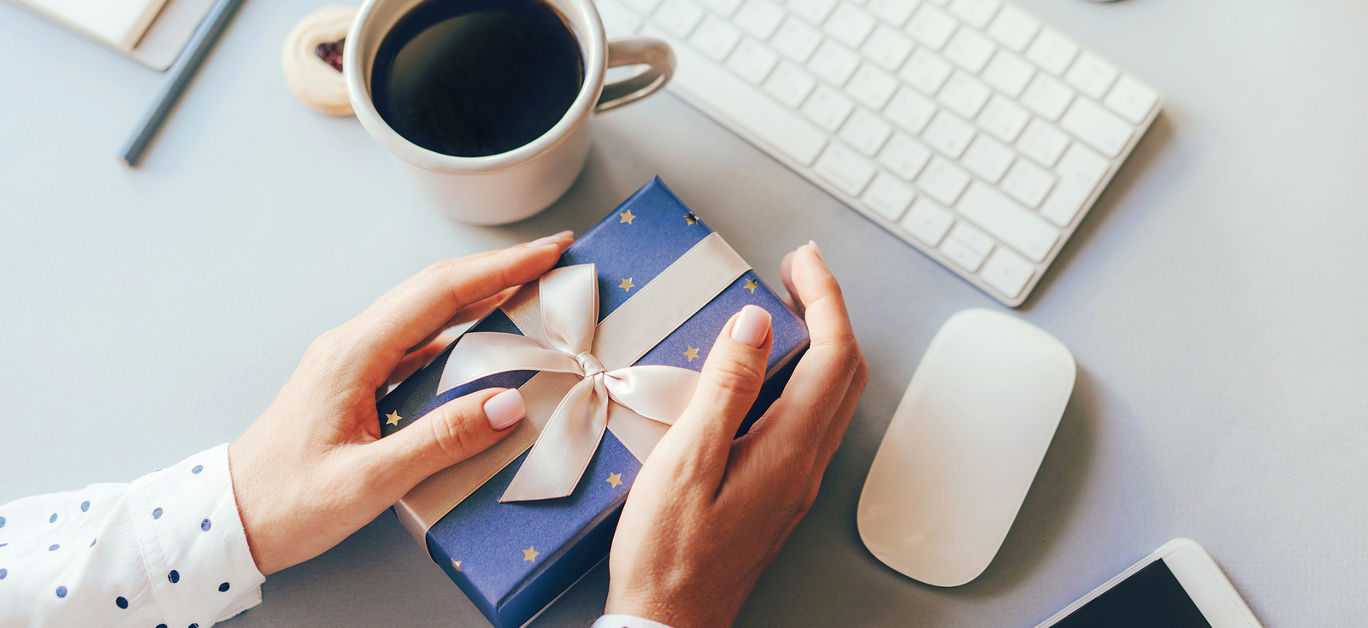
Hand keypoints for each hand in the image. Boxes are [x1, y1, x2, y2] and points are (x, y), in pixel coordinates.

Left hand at [227, 231, 574, 575]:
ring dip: (481, 293)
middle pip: (435, 289)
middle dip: (499, 267)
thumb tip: (507, 403)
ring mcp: (351, 361)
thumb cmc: (287, 503)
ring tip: (531, 288)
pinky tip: (484, 339)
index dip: (501, 268)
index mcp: (354, 355)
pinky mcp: (355, 382)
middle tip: (553, 257)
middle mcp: (352, 345)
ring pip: (426, 311)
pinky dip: (459, 329)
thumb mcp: (369, 482)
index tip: (548, 252)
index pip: (440, 293)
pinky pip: (416, 341)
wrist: (228, 521)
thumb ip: (441, 440)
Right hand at [605, 243, 866, 626]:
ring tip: (785, 308)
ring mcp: (796, 482)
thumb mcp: (686, 462)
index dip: (824, 297)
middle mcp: (805, 464)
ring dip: (821, 343)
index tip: (800, 260)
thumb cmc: (667, 555)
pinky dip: (803, 377)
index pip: (833, 355)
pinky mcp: (779, 494)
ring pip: (833, 396)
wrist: (669, 624)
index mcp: (788, 450)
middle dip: (830, 311)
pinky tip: (766, 372)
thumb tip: (756, 324)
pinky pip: (810, 420)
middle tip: (796, 271)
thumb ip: (725, 389)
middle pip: (846, 372)